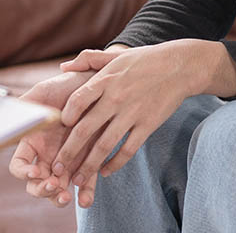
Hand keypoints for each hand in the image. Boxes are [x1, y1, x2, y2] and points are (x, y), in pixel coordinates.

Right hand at [8, 69, 96, 207]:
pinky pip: (85, 183)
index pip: (19, 165)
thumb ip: (25, 106)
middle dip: (41, 190)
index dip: (23, 172)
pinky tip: (85, 199)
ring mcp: (68, 161)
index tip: (35, 171)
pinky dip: (84, 195)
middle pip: (36, 184)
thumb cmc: (66, 86)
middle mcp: (48, 155)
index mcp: (32, 141)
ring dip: (59, 198)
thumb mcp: (43, 92)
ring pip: (58, 189)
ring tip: (67, 196)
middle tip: (53, 185)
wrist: (94, 85)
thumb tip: (7, 115)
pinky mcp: (89, 162)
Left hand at [53, 40, 229, 193]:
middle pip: (86, 128)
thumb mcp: (114, 55)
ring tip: (77, 180)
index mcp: (105, 80)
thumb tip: (63, 68)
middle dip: (69, 151)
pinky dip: (115, 163)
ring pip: (105, 145)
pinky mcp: (147, 125)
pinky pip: (128, 150)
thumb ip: (87, 60)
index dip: (65, 115)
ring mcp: (131, 114)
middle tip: (57, 167)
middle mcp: (115, 98)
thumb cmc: (143, 60)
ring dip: (89, 165)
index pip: (77, 100)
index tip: (59, 127)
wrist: (178, 67)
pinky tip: (105, 172)